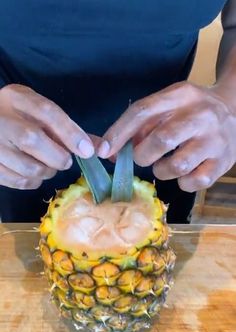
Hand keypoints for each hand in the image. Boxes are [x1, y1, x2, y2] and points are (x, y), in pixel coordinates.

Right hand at [0, 84, 93, 188]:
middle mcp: (1, 119)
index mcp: (17, 99)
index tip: (87, 151)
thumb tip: (98, 148)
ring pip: (29, 167)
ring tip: (46, 165)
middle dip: (58, 157)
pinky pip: (19, 182)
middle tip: (63, 160)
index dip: (69, 133)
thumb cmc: (18, 119)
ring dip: (47, 172)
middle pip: (33, 140)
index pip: (45, 112)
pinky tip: (32, 173)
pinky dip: (33, 182)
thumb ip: (68, 128)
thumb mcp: (39, 113)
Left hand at [98, 81, 235, 191]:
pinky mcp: (223, 162)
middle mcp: (201, 115)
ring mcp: (215, 140)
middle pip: (162, 140)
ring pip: (177, 166)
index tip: (103, 151)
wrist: (235, 111)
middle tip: (144, 157)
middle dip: (143, 155)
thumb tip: (110, 152)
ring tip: (164, 166)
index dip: (118, 133)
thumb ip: (140, 125)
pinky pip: (194, 182)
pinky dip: (182, 183)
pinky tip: (184, 173)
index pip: (142, 111)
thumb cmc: (191, 112)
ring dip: (161, 171)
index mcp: (181, 95)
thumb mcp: (169, 105)